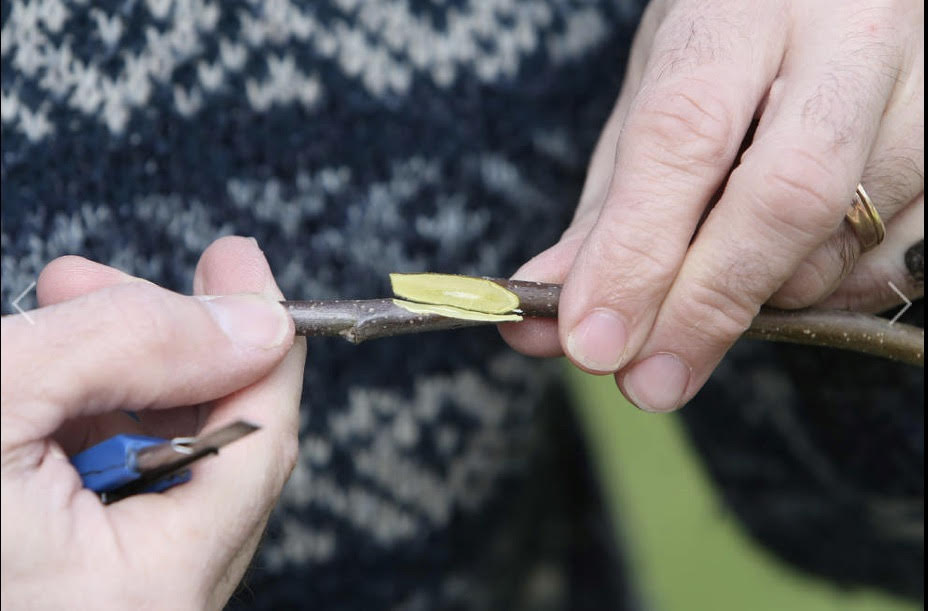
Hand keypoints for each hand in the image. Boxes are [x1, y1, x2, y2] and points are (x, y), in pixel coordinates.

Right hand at [1, 237, 305, 608]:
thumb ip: (133, 345)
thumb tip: (256, 321)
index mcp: (147, 590)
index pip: (260, 443)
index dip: (262, 341)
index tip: (238, 262)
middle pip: (217, 454)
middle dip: (173, 349)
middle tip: (113, 278)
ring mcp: (110, 606)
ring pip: (165, 470)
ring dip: (127, 380)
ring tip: (62, 308)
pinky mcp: (69, 592)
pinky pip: (115, 497)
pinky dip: (93, 425)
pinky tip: (49, 380)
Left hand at [502, 0, 923, 410]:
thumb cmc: (734, 39)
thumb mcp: (657, 94)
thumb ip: (610, 208)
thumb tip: (552, 323)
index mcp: (744, 6)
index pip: (684, 136)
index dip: (636, 252)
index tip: (590, 341)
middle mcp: (853, 35)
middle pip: (787, 195)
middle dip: (705, 304)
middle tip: (645, 381)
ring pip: (849, 242)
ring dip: (764, 300)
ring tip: (715, 289)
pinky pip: (900, 263)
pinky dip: (833, 293)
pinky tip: (791, 270)